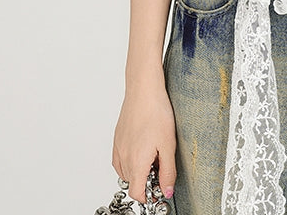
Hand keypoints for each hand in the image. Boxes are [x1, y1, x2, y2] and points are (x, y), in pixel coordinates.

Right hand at [113, 85, 176, 203]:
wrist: (143, 90)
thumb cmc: (156, 112)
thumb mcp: (168, 145)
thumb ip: (167, 171)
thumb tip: (167, 191)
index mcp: (136, 162)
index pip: (137, 193)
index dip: (149, 195)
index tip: (159, 188)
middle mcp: (124, 157)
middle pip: (132, 183)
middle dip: (146, 181)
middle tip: (160, 165)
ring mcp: (118, 147)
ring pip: (125, 172)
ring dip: (138, 171)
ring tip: (153, 154)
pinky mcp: (117, 139)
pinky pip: (120, 160)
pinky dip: (130, 161)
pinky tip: (142, 148)